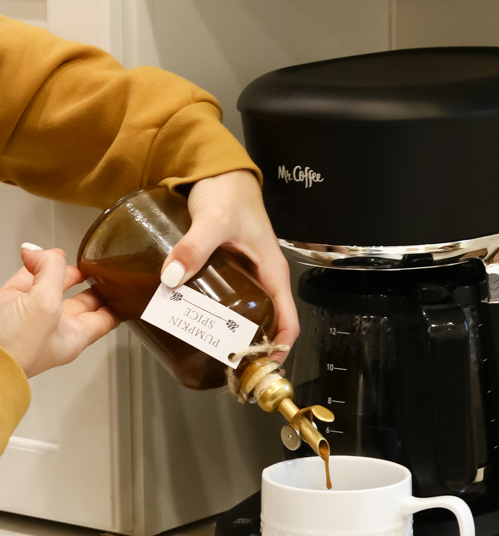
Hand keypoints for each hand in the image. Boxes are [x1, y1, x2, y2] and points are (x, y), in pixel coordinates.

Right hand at [0, 245, 117, 377]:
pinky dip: (29, 266)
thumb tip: (46, 253)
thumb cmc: (13, 350)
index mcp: (75, 337)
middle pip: (80, 300)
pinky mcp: (8, 306)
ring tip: (56, 254)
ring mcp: (31, 316)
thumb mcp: (45, 305)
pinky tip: (31, 254)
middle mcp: (54, 327)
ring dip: (54, 268)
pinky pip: (24, 281)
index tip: (125, 286)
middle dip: (88, 281)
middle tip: (95, 265)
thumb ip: (53, 273)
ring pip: (50, 287)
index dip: (117, 301)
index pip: (106, 317)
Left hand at [159, 170, 298, 356]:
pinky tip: (193, 319)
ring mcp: (245, 275)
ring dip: (230, 332)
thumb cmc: (229, 192)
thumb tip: (172, 277)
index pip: (288, 320)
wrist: (217, 169)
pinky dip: (214, 313)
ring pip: (244, 313)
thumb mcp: (213, 220)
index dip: (279, 347)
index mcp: (272, 272)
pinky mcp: (227, 269)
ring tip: (207, 348)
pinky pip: (226, 299)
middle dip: (250, 346)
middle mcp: (262, 278)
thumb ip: (193, 247)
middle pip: (265, 323)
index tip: (261, 366)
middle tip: (227, 363)